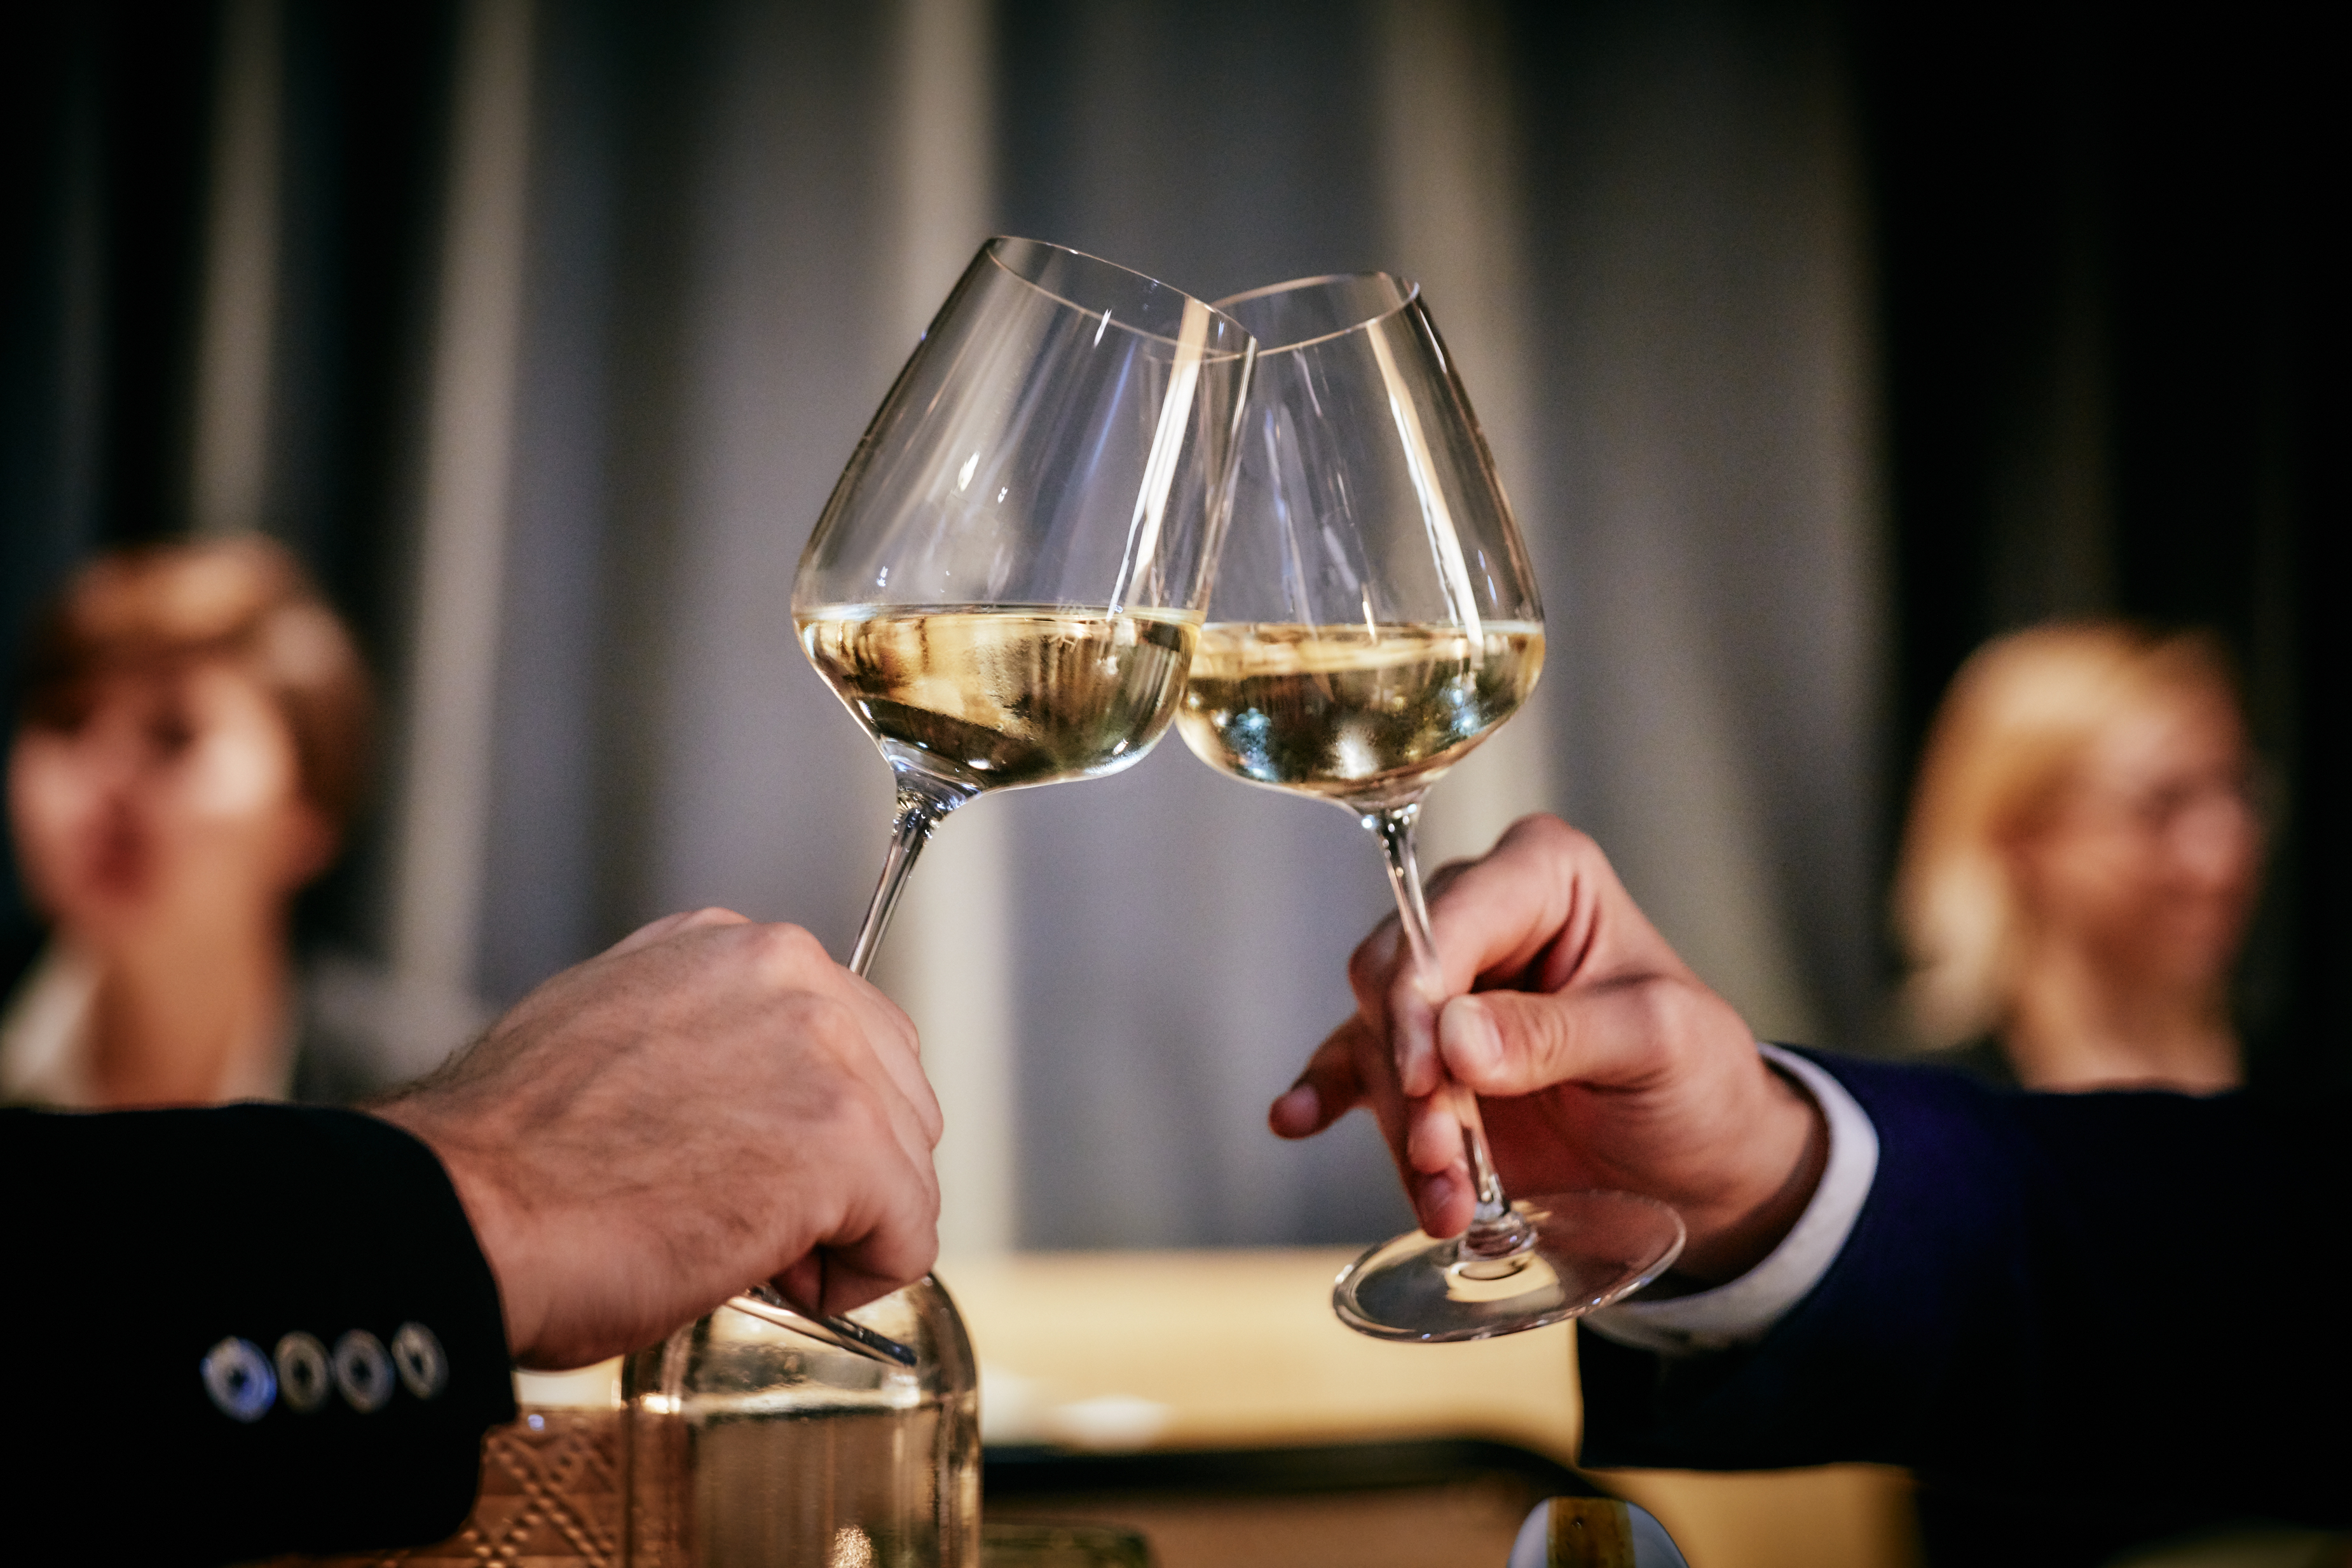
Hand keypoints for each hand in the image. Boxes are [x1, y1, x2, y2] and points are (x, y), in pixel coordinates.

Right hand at [374, 909, 941, 1368]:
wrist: (462, 1214)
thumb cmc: (510, 1164)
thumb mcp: (617, 1051)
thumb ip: (708, 1053)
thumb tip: (760, 1113)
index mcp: (728, 948)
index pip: (845, 1035)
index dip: (809, 1123)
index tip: (747, 1166)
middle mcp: (788, 973)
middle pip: (897, 1091)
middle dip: (846, 1171)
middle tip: (749, 1220)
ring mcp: (824, 1051)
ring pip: (910, 1163)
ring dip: (848, 1226)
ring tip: (746, 1248)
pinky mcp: (844, 1140)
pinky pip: (910, 1234)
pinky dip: (860, 1278)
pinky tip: (778, 1280)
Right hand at [1271, 816, 1825, 1284]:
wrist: (1698, 1166)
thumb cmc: (1696, 1081)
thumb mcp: (1658, 1045)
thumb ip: (1557, 1033)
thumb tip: (1452, 1035)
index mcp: (1543, 875)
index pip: (1447, 920)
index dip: (1422, 998)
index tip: (1424, 1077)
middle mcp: (1481, 917)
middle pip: (1395, 980)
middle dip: (1412, 1080)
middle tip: (1445, 1159)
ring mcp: (1443, 988)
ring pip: (1374, 1042)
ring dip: (1400, 1130)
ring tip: (1442, 1202)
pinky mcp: (1417, 1057)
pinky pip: (1349, 1067)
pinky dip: (1323, 1096)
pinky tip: (1298, 1119)